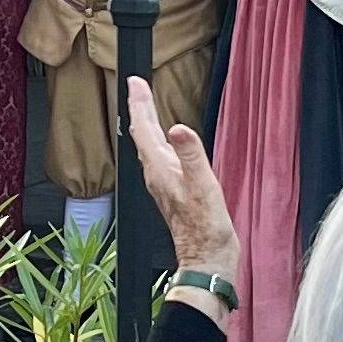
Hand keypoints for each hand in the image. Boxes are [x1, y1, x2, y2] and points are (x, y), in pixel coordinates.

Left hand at [125, 73, 238, 275]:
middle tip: (138, 86)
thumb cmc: (205, 228)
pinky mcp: (174, 191)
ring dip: (147, 124)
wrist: (207, 259)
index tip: (135, 81)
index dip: (140, 104)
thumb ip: (191, 156)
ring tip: (146, 106)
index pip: (144, 130)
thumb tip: (179, 128)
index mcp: (160, 170)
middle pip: (143, 135)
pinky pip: (160, 158)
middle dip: (140, 108)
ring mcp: (164, 184)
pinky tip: (165, 143)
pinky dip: (159, 141)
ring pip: (149, 146)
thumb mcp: (203, 187)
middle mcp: (157, 175)